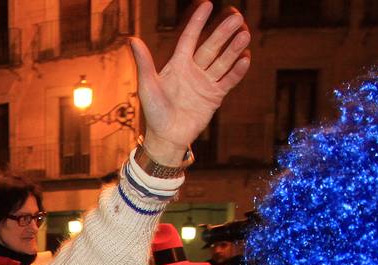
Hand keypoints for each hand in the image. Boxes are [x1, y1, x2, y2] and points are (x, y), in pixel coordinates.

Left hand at [132, 2, 250, 164]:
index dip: (198, 22)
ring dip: (233, 48)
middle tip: (235, 15)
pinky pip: (228, 80)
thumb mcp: (147, 85)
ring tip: (244, 33)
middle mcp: (193, 70)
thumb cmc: (154, 112)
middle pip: (211, 46)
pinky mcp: (214, 96)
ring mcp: (205, 83)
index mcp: (177, 65)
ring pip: (222, 61)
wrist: (167, 137)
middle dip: (223, 32)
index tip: (207, 4)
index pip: (190, 38)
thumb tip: (132, 39)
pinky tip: (246, 58)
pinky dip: (237, 71)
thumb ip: (144, 62)